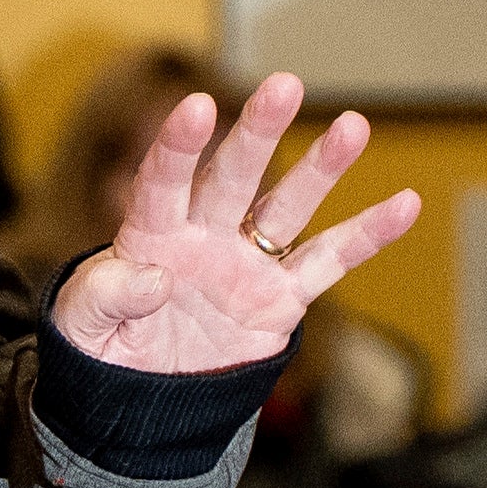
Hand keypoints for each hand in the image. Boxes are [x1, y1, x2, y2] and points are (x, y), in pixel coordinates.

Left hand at [47, 76, 420, 378]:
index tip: (196, 109)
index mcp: (149, 238)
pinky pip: (328, 261)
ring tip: (354, 125)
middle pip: (233, 177)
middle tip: (283, 85)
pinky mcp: (280, 299)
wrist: (141, 402)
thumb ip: (102, 297)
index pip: (161, 184)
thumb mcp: (81, 329)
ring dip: (321, 169)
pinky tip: (405, 204)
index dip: (177, 148)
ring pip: (288, 207)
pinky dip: (366, 235)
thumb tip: (151, 276)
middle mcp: (203, 237)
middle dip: (258, 134)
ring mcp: (246, 264)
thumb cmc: (102, 354)